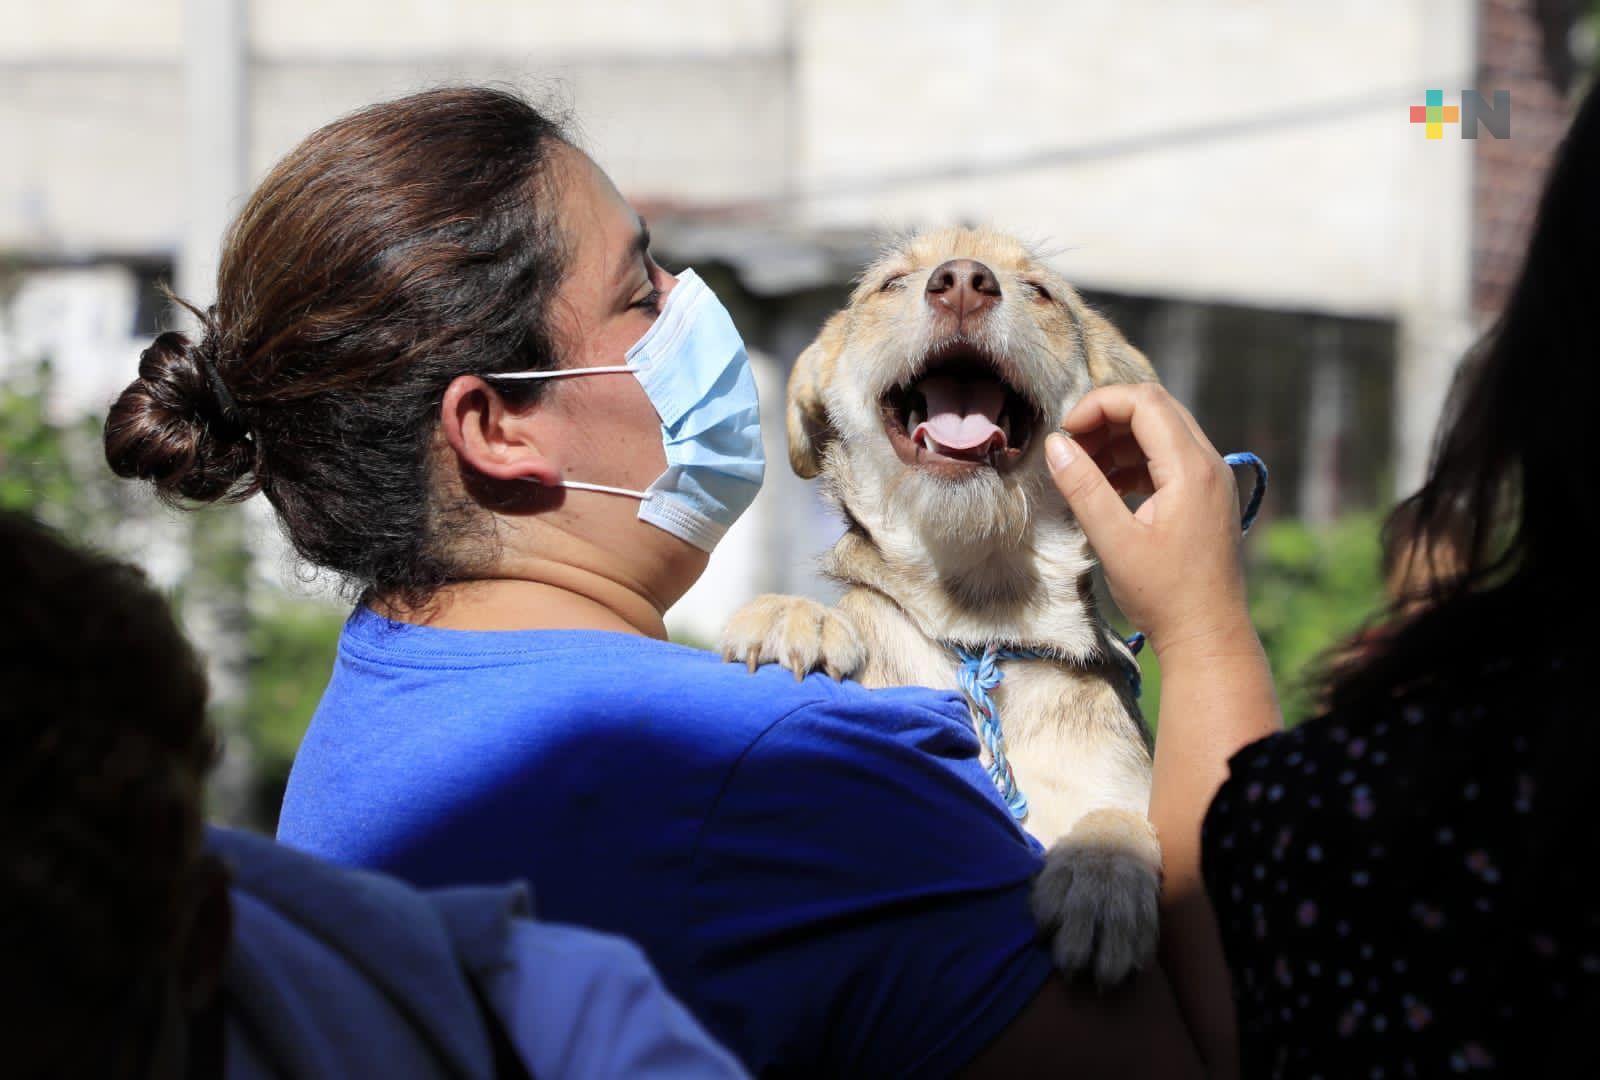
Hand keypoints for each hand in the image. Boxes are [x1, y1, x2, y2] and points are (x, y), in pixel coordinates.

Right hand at [1044, 384, 1249, 659]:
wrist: (1208, 635)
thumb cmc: (1164, 595)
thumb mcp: (1115, 542)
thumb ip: (1084, 488)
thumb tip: (1056, 445)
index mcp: (1191, 469)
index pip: (1144, 402)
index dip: (1098, 405)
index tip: (1065, 433)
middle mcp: (1209, 464)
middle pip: (1155, 409)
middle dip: (1107, 418)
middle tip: (1070, 446)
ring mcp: (1211, 479)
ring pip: (1162, 431)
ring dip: (1119, 439)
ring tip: (1083, 468)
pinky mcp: (1206, 496)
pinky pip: (1168, 458)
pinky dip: (1135, 461)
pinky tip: (1108, 487)